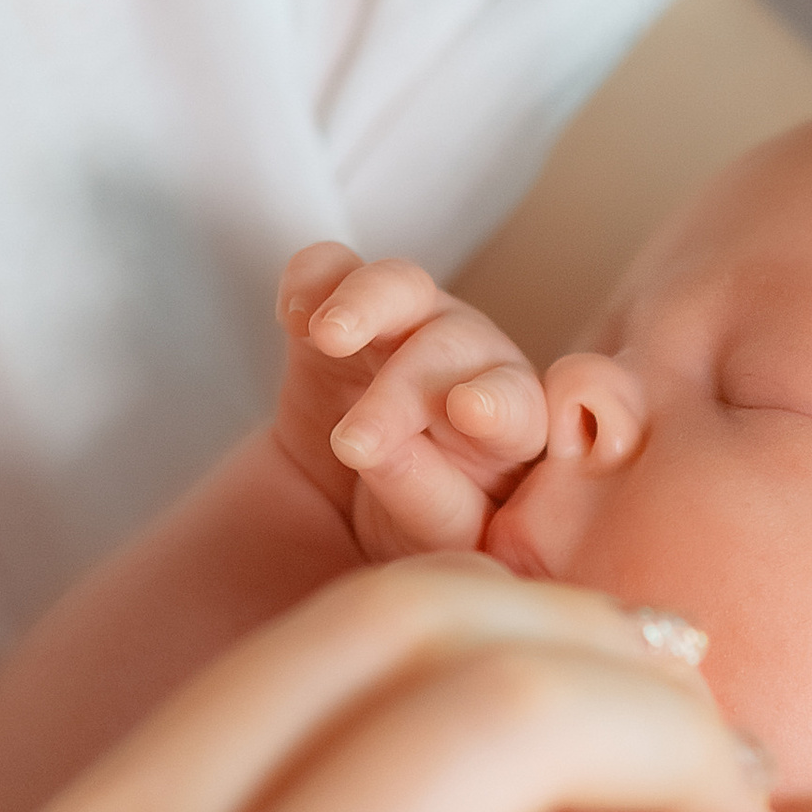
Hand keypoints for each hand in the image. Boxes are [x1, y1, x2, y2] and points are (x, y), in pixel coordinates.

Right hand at [274, 246, 547, 557]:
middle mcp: (466, 361)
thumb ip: (426, 499)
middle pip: (447, 349)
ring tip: (326, 333)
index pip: (516, 403)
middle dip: (399, 393)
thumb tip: (376, 451)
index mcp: (512, 423)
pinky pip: (329, 271)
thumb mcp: (435, 540)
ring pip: (399, 287)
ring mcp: (405, 326)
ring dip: (366, 303)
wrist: (357, 503)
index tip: (470, 411)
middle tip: (353, 443)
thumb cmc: (422, 522)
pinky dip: (312, 280)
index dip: (496, 403)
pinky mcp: (341, 312)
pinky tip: (295, 312)